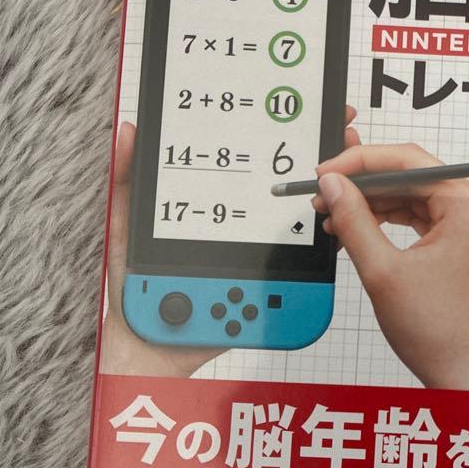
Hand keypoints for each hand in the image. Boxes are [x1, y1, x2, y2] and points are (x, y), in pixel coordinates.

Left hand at [99, 109, 362, 375]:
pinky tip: (329, 241)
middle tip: (340, 143)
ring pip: (300, 241)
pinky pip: (298, 286)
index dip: (284, 143)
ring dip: (323, 217)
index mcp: (217, 218)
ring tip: (338, 192)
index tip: (308, 115)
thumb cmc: (136, 292)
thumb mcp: (129, 229)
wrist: (145, 352)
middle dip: (318, 173)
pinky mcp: (267, 302)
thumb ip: (128, 181)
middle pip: (288, 201)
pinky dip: (315, 274)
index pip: (254, 173)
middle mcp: (243, 240)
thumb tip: (130, 132)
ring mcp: (258, 270)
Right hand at [313, 143, 468, 392]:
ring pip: (418, 198)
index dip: (359, 164)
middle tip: (324, 196)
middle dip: (364, 187)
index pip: (408, 161)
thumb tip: (333, 184)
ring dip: (377, 205)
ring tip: (336, 218)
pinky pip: (429, 219)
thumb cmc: (444, 335)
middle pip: (413, 177)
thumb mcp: (382, 271)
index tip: (326, 172)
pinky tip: (363, 230)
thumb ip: (353, 219)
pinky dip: (395, 222)